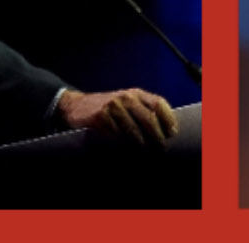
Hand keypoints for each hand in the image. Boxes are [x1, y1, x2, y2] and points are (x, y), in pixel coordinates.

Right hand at [57, 87, 176, 149]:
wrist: (76, 106)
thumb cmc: (107, 109)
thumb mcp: (126, 103)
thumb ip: (142, 111)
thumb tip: (163, 131)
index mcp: (136, 93)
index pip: (158, 103)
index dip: (168, 118)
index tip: (172, 133)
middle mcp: (126, 97)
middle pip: (148, 118)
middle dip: (157, 137)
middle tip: (161, 149)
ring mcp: (113, 106)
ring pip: (133, 130)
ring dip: (141, 145)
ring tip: (146, 154)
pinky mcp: (100, 117)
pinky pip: (116, 135)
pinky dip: (123, 145)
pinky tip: (127, 152)